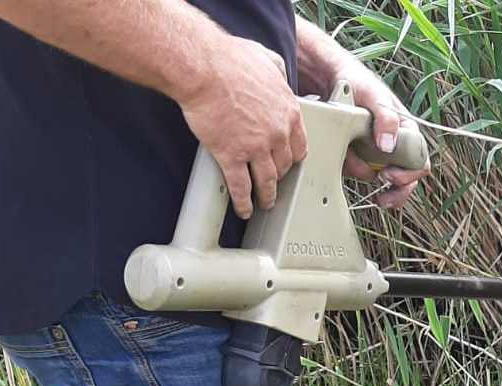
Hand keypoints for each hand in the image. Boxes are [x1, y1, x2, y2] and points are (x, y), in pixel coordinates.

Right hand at [176, 36, 306, 218]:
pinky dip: (243, 202)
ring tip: (263, 203)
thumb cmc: (229, 59)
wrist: (202, 67)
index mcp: (288, 113)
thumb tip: (279, 73)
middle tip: (274, 184)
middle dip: (280, 177)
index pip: (299, 146)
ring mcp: (255, 148)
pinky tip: (243, 209)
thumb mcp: (267, 59)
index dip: (292, 158)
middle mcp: (276, 134)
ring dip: (266, 196)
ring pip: (266, 181)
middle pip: (283, 166)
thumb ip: (278, 71)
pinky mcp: (231, 156)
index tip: (288, 163)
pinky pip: (240, 186)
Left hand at [334, 61, 430, 208]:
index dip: (407, 175)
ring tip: (349, 153)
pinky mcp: (361, 156)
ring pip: (378, 177)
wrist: (332, 81)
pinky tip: (344, 152)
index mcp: (407, 132)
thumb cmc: (360, 84)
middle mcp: (396, 145)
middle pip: (406, 180)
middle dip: (395, 192)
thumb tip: (389, 146)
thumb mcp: (374, 96)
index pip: (420, 162)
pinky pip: (359, 171)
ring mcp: (378, 153)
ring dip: (361, 171)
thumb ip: (385, 119)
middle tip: (381, 200)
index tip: (388, 176)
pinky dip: (350, 166)